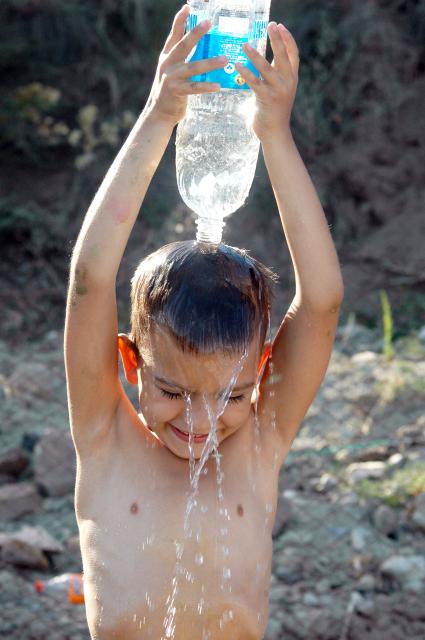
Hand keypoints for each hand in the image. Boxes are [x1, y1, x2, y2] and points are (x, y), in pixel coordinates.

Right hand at [145, 5, 227, 126]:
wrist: (159, 113)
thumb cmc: (171, 91)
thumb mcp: (174, 71)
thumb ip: (184, 60)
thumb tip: (204, 49)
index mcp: (167, 57)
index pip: (174, 35)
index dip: (180, 20)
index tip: (188, 7)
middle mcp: (167, 64)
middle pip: (183, 45)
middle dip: (196, 33)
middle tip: (209, 23)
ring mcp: (171, 78)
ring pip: (193, 67)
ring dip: (210, 63)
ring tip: (225, 59)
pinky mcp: (176, 91)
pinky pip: (195, 87)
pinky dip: (207, 86)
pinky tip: (218, 85)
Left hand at [235, 22, 298, 141]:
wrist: (275, 132)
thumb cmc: (274, 110)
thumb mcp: (279, 89)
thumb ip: (275, 74)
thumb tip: (267, 58)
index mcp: (292, 78)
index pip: (293, 54)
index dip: (287, 39)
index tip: (280, 26)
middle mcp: (288, 82)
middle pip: (282, 56)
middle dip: (276, 39)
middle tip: (270, 25)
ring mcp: (278, 90)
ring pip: (266, 68)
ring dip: (255, 55)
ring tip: (244, 44)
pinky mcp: (267, 99)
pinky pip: (255, 82)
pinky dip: (246, 72)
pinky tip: (238, 64)